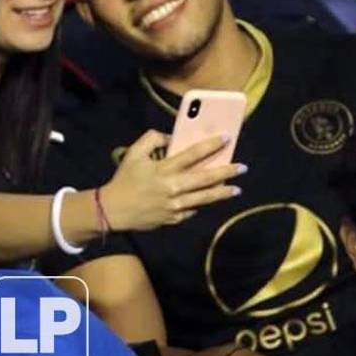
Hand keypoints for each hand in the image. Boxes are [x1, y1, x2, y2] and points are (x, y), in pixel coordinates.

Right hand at [98, 130, 245, 230]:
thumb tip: (171, 136)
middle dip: (226, 171)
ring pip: (204, 198)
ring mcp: (175, 205)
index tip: (227, 138)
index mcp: (164, 169)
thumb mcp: (134, 154)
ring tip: (237, 189)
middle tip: (242, 168)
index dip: (211, 145)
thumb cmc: (124, 179)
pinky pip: (193, 210)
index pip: (193, 154)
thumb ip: (151, 139)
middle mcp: (173, 187)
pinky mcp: (174, 218)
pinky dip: (202, 204)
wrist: (113, 210)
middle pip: (205, 178)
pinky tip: (211, 199)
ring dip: (222, 192)